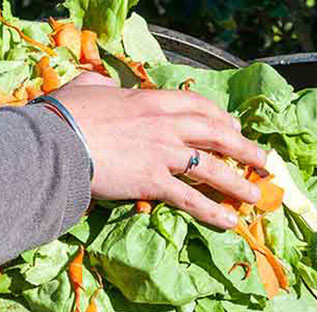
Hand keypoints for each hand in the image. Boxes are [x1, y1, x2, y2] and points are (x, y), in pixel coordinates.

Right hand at [50, 73, 265, 229]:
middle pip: (216, 134)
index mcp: (151, 100)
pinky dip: (212, 210)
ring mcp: (162, 154)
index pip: (197, 105)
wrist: (54, 143)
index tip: (233, 127)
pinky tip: (229, 221)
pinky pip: (190, 198)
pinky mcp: (153, 182)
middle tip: (263, 160)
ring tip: (255, 195)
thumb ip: (102, 86)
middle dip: (243, 148)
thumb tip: (104, 85)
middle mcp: (164, 125)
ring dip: (237, 182)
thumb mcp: (87, 89)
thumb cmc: (64, 115)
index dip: (220, 117)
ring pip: (211, 167)